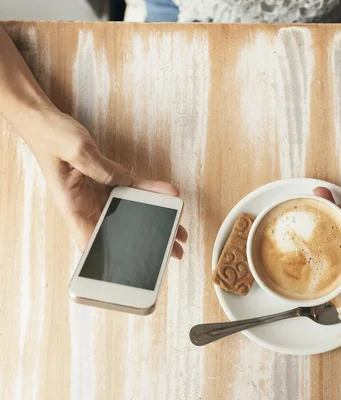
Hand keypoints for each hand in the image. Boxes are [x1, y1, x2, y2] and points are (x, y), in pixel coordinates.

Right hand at [25, 108, 187, 256]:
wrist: (48, 122)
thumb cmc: (51, 137)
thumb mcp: (76, 150)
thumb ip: (101, 168)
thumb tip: (126, 182)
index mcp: (72, 206)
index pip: (90, 239)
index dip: (109, 256)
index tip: (131, 267)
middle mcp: (87, 205)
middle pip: (119, 230)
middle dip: (145, 242)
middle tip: (170, 251)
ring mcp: (99, 194)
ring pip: (132, 212)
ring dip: (156, 220)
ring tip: (178, 231)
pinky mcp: (108, 180)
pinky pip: (135, 188)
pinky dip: (153, 191)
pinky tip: (170, 194)